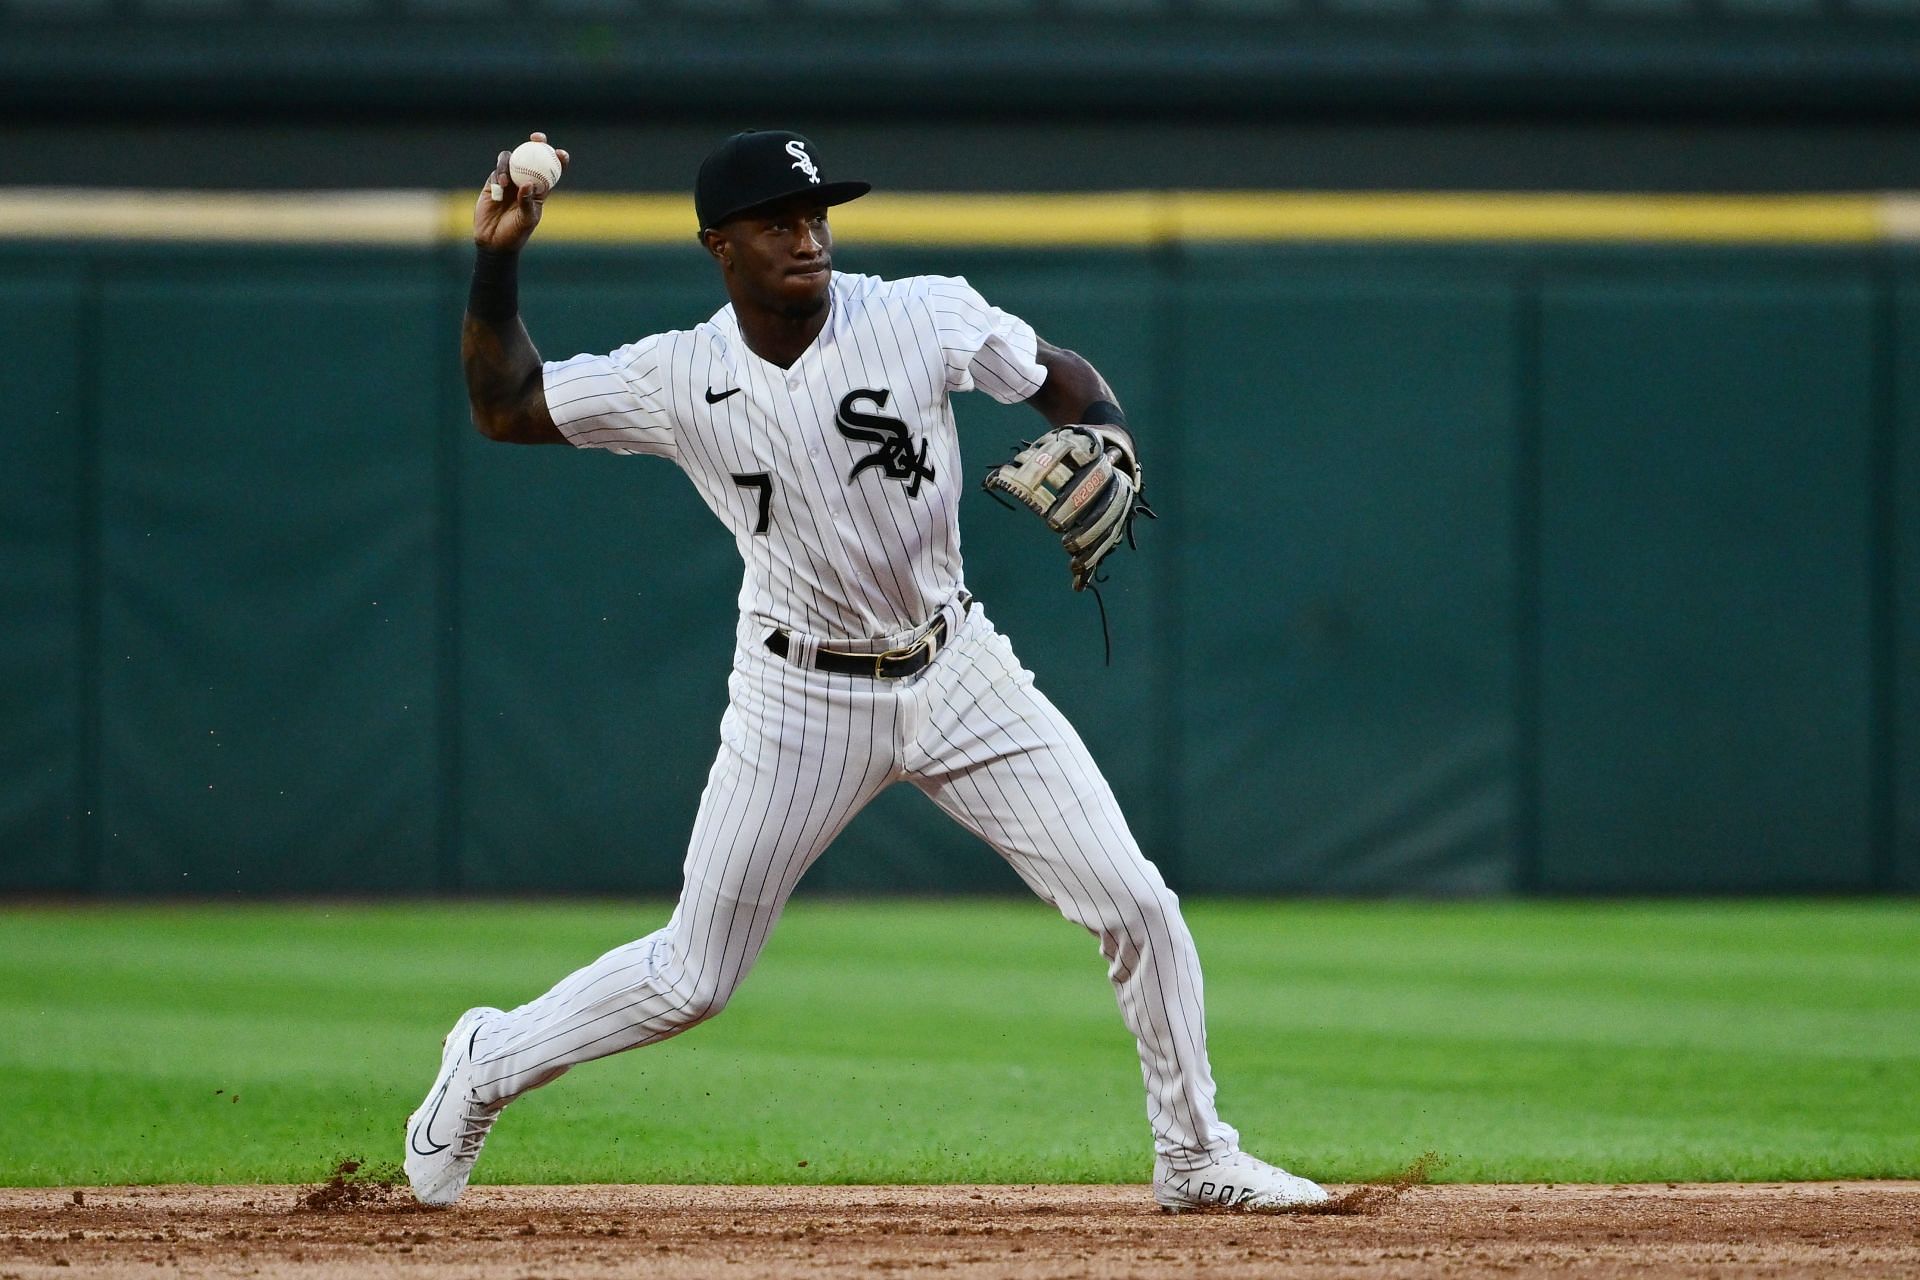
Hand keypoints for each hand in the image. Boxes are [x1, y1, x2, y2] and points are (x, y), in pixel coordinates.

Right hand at [473, 131, 569, 253]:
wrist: (494, 241)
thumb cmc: (515, 234)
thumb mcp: (526, 220)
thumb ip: (527, 203)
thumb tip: (528, 184)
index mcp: (541, 190)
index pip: (552, 171)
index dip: (558, 159)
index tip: (561, 153)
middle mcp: (525, 180)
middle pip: (532, 156)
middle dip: (537, 143)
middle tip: (537, 139)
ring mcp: (509, 180)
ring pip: (511, 160)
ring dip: (510, 165)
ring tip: (507, 183)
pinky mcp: (493, 183)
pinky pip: (497, 172)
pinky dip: (499, 176)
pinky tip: (500, 187)